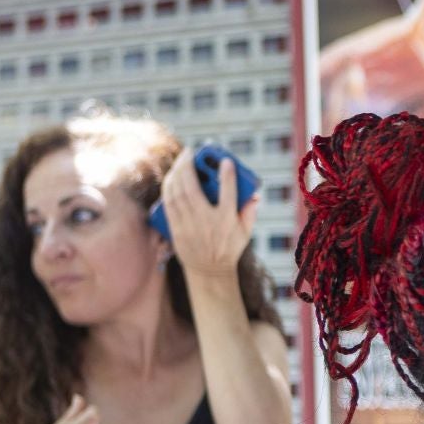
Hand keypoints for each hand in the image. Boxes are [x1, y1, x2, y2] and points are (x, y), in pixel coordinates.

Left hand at [160, 147, 256, 287]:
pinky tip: (172, 176)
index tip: (226, 161)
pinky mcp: (176, 228)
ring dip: (177, 173)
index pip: (229, 195)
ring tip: (181, 161)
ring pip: (177, 193)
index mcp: (227, 222)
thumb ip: (250, 212)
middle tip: (190, 152)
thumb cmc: (228, 248)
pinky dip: (169, 186)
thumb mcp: (245, 232)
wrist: (209, 271)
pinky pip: (169, 202)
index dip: (227, 176)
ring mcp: (189, 225)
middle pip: (194, 189)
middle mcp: (206, 222)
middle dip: (190, 166)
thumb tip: (254, 194)